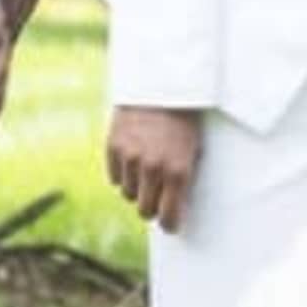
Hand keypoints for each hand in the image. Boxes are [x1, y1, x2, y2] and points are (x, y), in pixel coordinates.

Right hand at [105, 104, 204, 233]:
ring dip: (137, 188)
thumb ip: (183, 178)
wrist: (160, 83)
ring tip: (146, 170)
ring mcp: (131, 158)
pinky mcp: (113, 147)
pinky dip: (123, 174)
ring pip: (128, 194)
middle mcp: (153, 168)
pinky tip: (133, 159)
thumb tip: (174, 206)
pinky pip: (115, 178)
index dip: (170, 224)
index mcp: (178, 171)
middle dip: (152, 206)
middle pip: (145, 211)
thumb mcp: (193, 148)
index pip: (169, 217)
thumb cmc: (183, 118)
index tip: (170, 223)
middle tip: (157, 197)